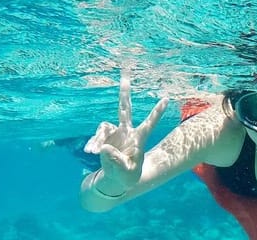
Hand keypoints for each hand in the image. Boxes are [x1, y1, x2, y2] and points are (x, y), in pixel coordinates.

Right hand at [84, 70, 168, 193]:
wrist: (114, 180)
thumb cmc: (126, 177)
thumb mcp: (125, 173)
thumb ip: (116, 161)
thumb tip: (104, 147)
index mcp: (138, 139)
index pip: (149, 124)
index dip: (157, 112)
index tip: (166, 99)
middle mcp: (127, 132)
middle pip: (125, 109)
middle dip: (124, 93)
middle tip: (125, 75)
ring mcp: (114, 133)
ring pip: (103, 128)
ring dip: (97, 140)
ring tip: (93, 153)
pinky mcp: (104, 137)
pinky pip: (96, 137)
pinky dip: (92, 144)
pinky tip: (90, 152)